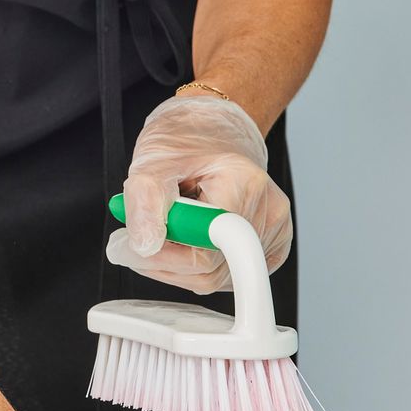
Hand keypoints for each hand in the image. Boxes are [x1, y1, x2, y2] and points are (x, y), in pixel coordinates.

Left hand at [107, 95, 292, 294]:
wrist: (213, 131)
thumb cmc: (187, 141)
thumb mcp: (153, 161)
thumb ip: (145, 201)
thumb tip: (145, 246)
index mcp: (244, 185)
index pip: (207, 252)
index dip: (165, 258)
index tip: (135, 246)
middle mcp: (268, 210)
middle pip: (212, 271)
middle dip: (165, 262)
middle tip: (135, 241)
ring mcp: (275, 230)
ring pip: (219, 279)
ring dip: (179, 266)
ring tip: (165, 230)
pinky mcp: (273, 244)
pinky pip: (230, 276)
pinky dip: (200, 268)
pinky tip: (188, 242)